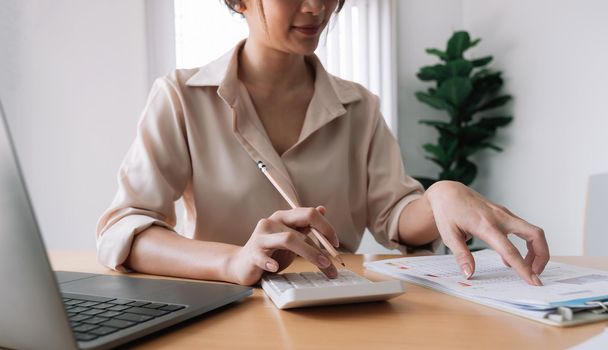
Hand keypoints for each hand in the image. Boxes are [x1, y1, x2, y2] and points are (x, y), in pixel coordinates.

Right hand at [226, 206, 338, 284]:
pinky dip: (270, 262)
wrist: (242, 264)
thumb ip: (305, 226)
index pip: (309, 214)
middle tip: (332, 262)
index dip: (326, 227)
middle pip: (301, 226)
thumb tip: (322, 209)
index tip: (336, 244)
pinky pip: (263, 257)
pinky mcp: (252, 253)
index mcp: (284, 217)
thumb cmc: (270, 252)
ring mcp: (261, 237)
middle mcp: (272, 222)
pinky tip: (276, 267)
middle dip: (320, 245)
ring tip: (321, 265)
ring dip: (309, 253)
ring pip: (289, 239)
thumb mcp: (291, 238)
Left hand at [425, 181, 549, 285]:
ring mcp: (504, 214)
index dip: (523, 267)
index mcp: (485, 225)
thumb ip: (461, 255)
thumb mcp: (448, 235)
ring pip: (532, 231)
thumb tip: (469, 274)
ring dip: (536, 250)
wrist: (448, 192)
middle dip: (542, 256)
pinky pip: (523, 229)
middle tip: (535, 274)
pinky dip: (526, 243)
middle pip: (535, 234)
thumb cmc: (447, 212)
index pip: (509, 250)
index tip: (533, 281)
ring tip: (525, 267)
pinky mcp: (504, 214)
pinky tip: (510, 257)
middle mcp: (500, 218)